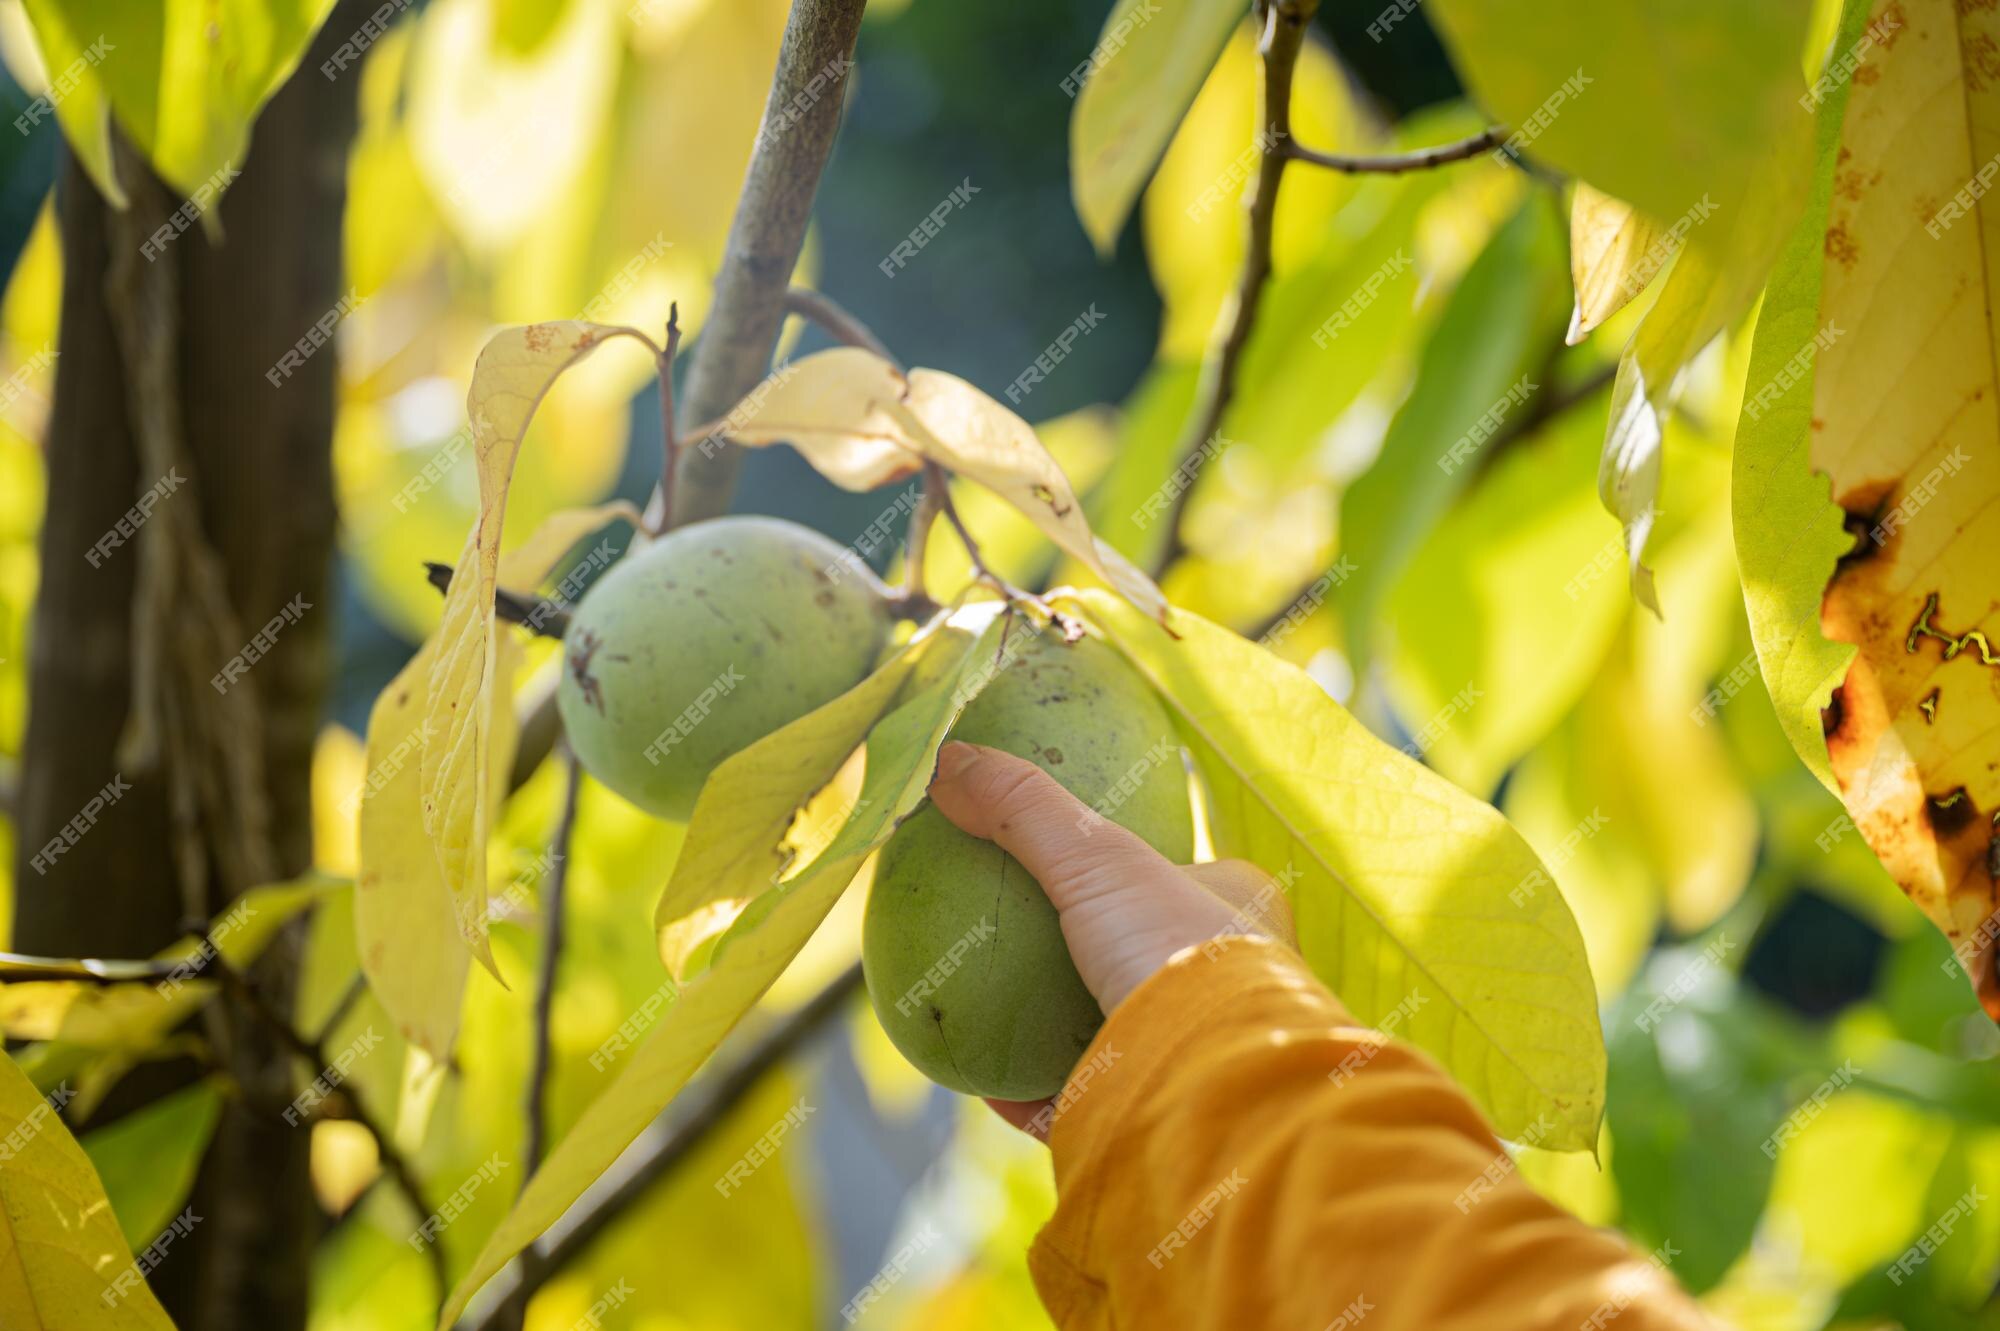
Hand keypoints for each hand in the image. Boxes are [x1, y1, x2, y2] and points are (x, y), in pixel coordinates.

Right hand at [927, 741, 1295, 1137]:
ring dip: (1054, 1026)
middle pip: (1145, 958)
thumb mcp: (1096, 856)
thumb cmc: (1176, 950)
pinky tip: (978, 1082)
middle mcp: (1231, 990)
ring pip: (1117, 1034)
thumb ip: (1025, 808)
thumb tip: (946, 757)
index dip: (1132, 868)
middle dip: (1087, 951)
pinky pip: (1080, 1100)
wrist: (1210, 1086)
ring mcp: (1193, 1058)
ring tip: (986, 1008)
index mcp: (1244, 920)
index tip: (1071, 864)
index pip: (1187, 879)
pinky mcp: (1153, 1117)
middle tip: (1019, 938)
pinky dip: (1028, 1092)